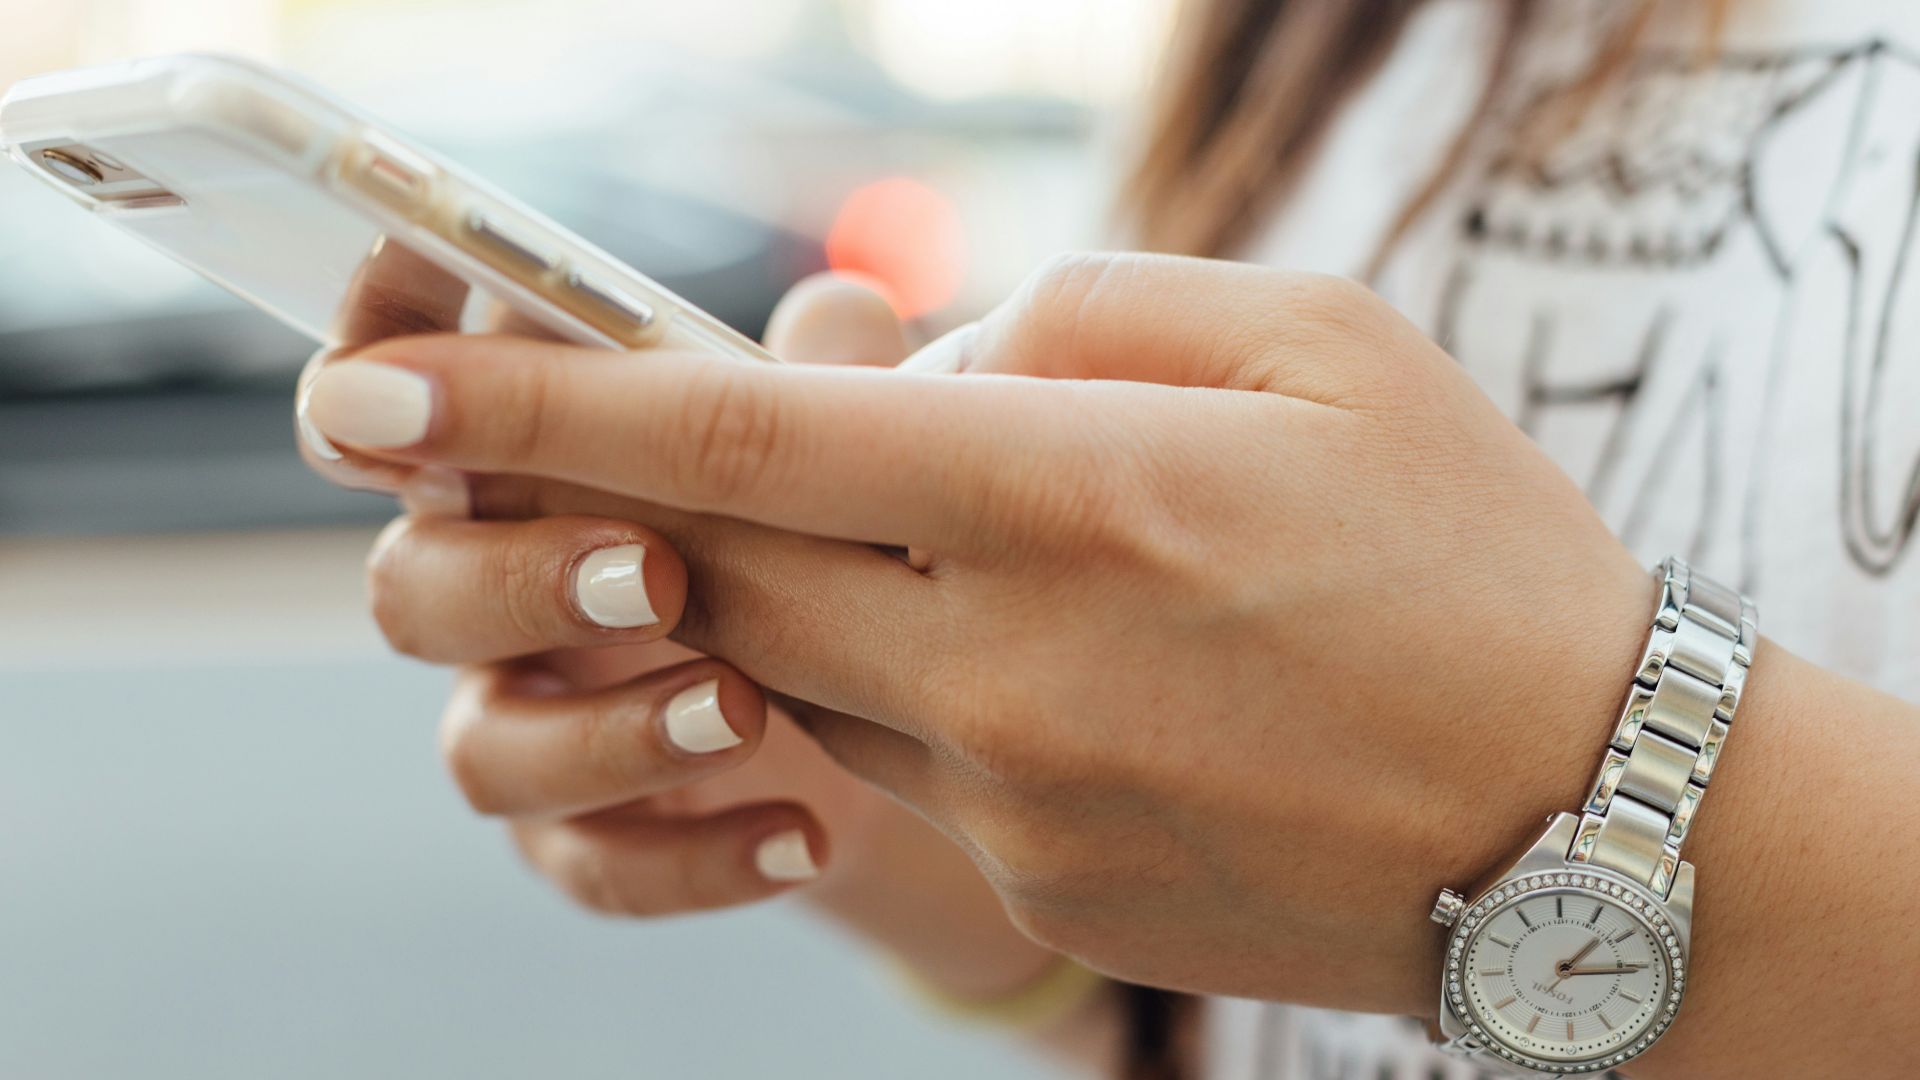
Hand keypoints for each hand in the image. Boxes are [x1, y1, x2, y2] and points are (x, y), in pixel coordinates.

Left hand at [299, 252, 1654, 1014]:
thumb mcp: (1316, 343)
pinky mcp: (1038, 885)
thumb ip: (1080, 312)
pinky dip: (907, 678)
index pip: (738, 436)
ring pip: (795, 669)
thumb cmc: (1473, 549)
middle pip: (717, 566)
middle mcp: (1014, 661)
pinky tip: (1044, 653)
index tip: (378, 392)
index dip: (535, 405)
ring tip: (941, 532)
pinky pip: (899, 761)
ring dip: (795, 584)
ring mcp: (1017, 799)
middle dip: (628, 498)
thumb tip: (914, 356)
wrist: (1591, 823)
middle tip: (605, 443)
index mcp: (1080, 492)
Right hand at [304, 271, 1067, 1002]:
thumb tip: (845, 311)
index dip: (374, 362)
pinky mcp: (588, 834)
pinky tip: (803, 834)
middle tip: (657, 572)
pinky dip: (691, 858)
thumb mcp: (843, 445)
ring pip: (483, 749)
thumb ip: (828, 378)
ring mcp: (534, 720)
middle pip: (411, 587)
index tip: (404, 356)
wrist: (898, 716)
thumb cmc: (831, 530)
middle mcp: (496, 588)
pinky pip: (591, 866)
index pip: (398, 403)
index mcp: (525, 465)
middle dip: (518, 578)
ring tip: (746, 709)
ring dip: (604, 732)